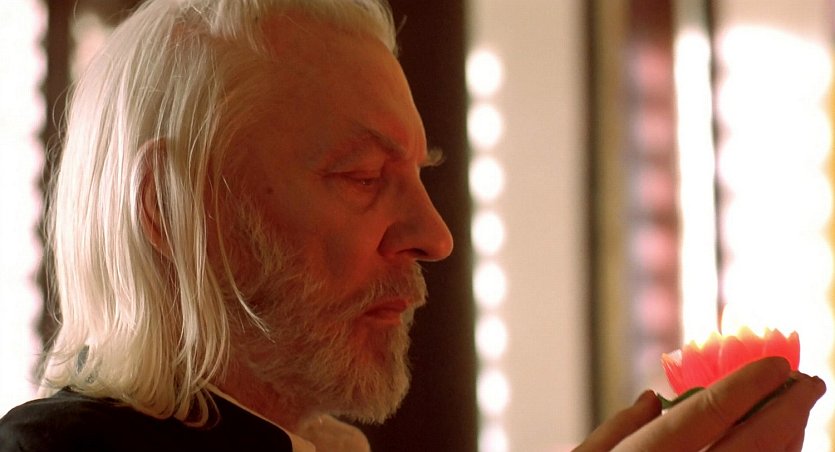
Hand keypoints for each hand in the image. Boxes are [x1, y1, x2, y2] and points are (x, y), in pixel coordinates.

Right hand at [574, 357, 825, 450]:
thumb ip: (615, 432)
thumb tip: (651, 401)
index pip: (705, 414)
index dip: (746, 386)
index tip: (777, 365)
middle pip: (749, 445)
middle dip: (786, 411)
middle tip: (809, 383)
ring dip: (787, 442)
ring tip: (796, 415)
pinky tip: (777, 450)